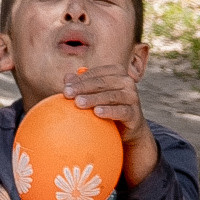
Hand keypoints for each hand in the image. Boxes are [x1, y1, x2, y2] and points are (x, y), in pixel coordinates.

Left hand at [63, 62, 156, 184]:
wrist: (128, 127)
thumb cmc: (107, 106)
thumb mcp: (94, 94)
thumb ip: (82, 85)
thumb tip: (67, 77)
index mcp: (116, 72)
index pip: (95, 73)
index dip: (80, 79)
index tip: (65, 88)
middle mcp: (126, 81)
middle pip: (102, 83)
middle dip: (83, 87)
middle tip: (67, 94)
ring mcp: (132, 97)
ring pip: (111, 96)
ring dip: (93, 99)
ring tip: (78, 103)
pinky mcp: (134, 113)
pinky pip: (121, 111)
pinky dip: (109, 111)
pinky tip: (97, 112)